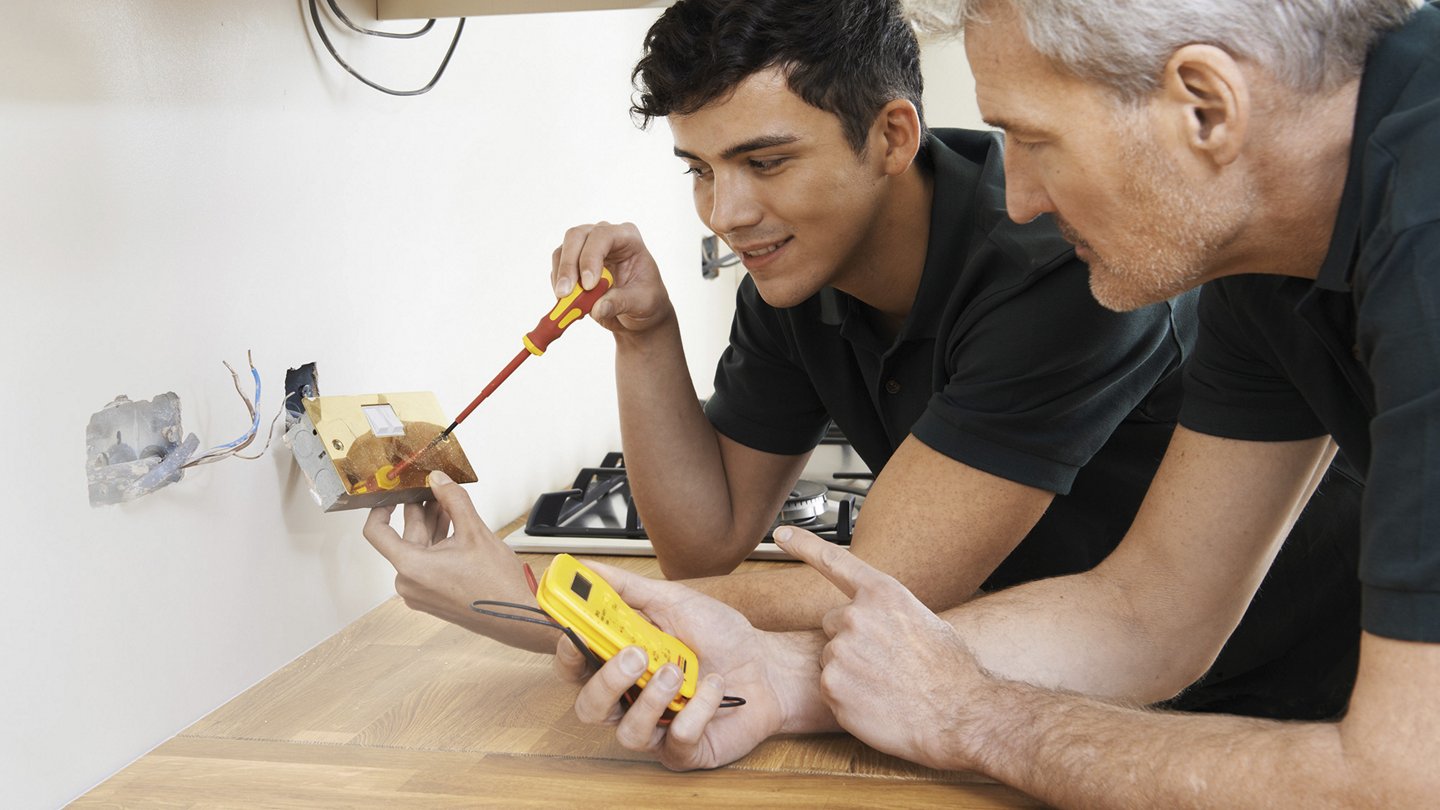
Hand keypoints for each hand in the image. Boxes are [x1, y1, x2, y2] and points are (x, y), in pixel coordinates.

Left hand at [362, 471, 553, 651]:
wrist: (515, 617)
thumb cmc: (497, 585)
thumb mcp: (475, 532)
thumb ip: (453, 500)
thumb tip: (439, 480)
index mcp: (412, 567)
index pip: (376, 531)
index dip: (380, 508)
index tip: (391, 495)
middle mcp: (409, 583)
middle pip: (405, 537)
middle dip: (422, 512)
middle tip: (435, 490)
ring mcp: (419, 592)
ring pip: (419, 549)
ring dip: (433, 527)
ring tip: (450, 506)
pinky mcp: (431, 596)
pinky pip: (426, 564)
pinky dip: (437, 544)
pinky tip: (454, 528)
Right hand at [551, 222, 674, 336]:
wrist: (637, 312)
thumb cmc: (646, 300)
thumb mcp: (641, 303)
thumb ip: (621, 303)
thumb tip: (598, 308)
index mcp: (627, 238)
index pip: (603, 235)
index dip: (591, 257)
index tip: (589, 285)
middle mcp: (604, 236)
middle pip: (576, 237)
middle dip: (568, 266)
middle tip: (565, 294)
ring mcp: (585, 247)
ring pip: (562, 252)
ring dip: (560, 278)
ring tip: (568, 303)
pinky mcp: (572, 263)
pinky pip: (557, 271)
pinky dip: (558, 287)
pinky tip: (570, 305)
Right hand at [551, 559, 824, 769]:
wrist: (767, 664)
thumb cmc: (719, 635)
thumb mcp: (673, 600)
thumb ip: (627, 589)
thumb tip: (585, 568)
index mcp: (622, 663)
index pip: (576, 668)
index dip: (568, 654)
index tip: (575, 632)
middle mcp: (632, 700)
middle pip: (589, 708)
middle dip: (607, 682)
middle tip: (636, 654)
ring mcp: (657, 729)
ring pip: (627, 733)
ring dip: (652, 699)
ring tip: (679, 672)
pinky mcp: (685, 751)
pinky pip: (676, 740)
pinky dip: (697, 710)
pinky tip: (714, 688)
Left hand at [776, 527, 985, 770]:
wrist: (961, 714)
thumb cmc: (952, 672)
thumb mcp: (928, 622)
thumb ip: (892, 613)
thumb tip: (884, 619)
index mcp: (883, 594)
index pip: (834, 561)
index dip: (804, 545)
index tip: (782, 534)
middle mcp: (857, 616)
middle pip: (833, 624)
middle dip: (850, 640)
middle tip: (884, 662)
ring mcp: (841, 651)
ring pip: (831, 658)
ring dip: (850, 671)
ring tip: (885, 685)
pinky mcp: (832, 686)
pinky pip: (829, 687)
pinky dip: (847, 698)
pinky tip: (876, 703)